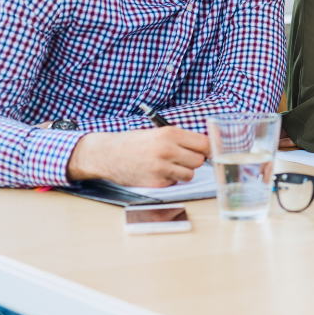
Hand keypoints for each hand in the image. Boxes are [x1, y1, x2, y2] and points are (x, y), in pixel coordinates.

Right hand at [66, 127, 209, 186]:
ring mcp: (161, 168)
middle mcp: (167, 150)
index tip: (202, 150)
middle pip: (199, 160)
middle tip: (182, 157)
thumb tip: (206, 147)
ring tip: (170, 165)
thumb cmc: (134, 142)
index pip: (204, 144)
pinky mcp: (156, 182)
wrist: (108, 154)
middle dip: (193, 160)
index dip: (205, 148)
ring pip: (190, 174)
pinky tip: (158, 172)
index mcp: (170, 134)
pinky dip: (171, 179)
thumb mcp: (159, 132)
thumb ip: (182, 139)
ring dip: (184, 171)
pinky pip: (176, 182)